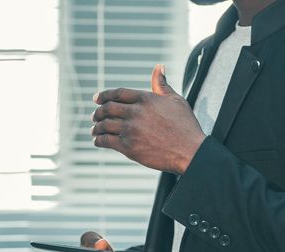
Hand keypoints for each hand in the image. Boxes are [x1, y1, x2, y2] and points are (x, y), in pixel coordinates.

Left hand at [91, 64, 205, 173]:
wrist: (190, 151)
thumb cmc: (185, 126)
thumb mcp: (176, 100)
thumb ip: (162, 84)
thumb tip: (159, 67)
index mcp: (146, 99)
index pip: (118, 93)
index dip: (104, 95)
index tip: (96, 98)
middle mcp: (136, 112)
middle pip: (108, 108)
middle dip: (98, 112)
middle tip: (94, 116)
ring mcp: (131, 130)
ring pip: (104, 125)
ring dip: (96, 127)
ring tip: (94, 129)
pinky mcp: (129, 147)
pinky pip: (106, 141)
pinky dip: (99, 140)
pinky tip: (98, 141)